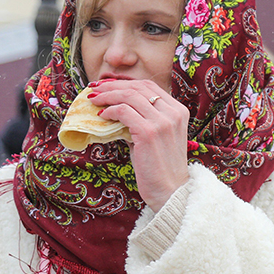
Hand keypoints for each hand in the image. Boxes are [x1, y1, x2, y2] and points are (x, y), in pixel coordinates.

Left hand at [88, 79, 189, 211]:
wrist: (170, 191)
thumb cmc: (160, 167)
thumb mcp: (157, 137)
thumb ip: (143, 119)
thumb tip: (116, 108)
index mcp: (179, 111)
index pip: (149, 86)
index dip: (125, 83)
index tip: (107, 85)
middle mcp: (173, 113)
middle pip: (138, 87)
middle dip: (112, 86)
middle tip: (94, 89)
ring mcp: (162, 122)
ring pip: (129, 96)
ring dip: (107, 96)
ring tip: (93, 100)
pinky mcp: (149, 132)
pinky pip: (123, 112)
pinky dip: (109, 110)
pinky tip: (102, 115)